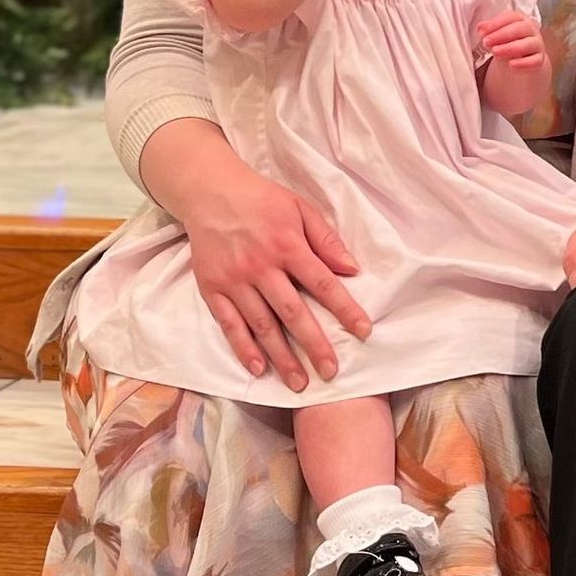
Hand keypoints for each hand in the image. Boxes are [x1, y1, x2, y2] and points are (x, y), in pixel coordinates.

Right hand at [174, 152, 373, 391]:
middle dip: (314, 345)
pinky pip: (229, 324)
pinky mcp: (213, 289)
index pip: (323, 283)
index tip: (364, 331)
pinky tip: (259, 369)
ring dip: (282, 357)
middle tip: (331, 372)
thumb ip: (326, 240)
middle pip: (293, 312)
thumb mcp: (300, 208)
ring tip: (299, 383)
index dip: (345, 309)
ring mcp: (235, 280)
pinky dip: (243, 349)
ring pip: (262, 325)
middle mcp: (261, 267)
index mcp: (287, 245)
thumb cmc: (263, 200)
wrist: (211, 192)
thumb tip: (352, 268)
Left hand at [478, 10, 546, 70]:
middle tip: (486, 41)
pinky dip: (523, 63)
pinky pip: (534, 61)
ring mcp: (537, 44)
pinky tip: (511, 65)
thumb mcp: (497, 34)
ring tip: (495, 52)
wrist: (521, 58)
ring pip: (528, 44)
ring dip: (510, 48)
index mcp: (521, 19)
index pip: (511, 16)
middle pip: (520, 28)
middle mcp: (531, 30)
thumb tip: (481, 27)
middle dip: (502, 35)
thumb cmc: (508, 42)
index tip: (482, 31)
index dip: (496, 23)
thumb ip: (489, 30)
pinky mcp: (539, 59)